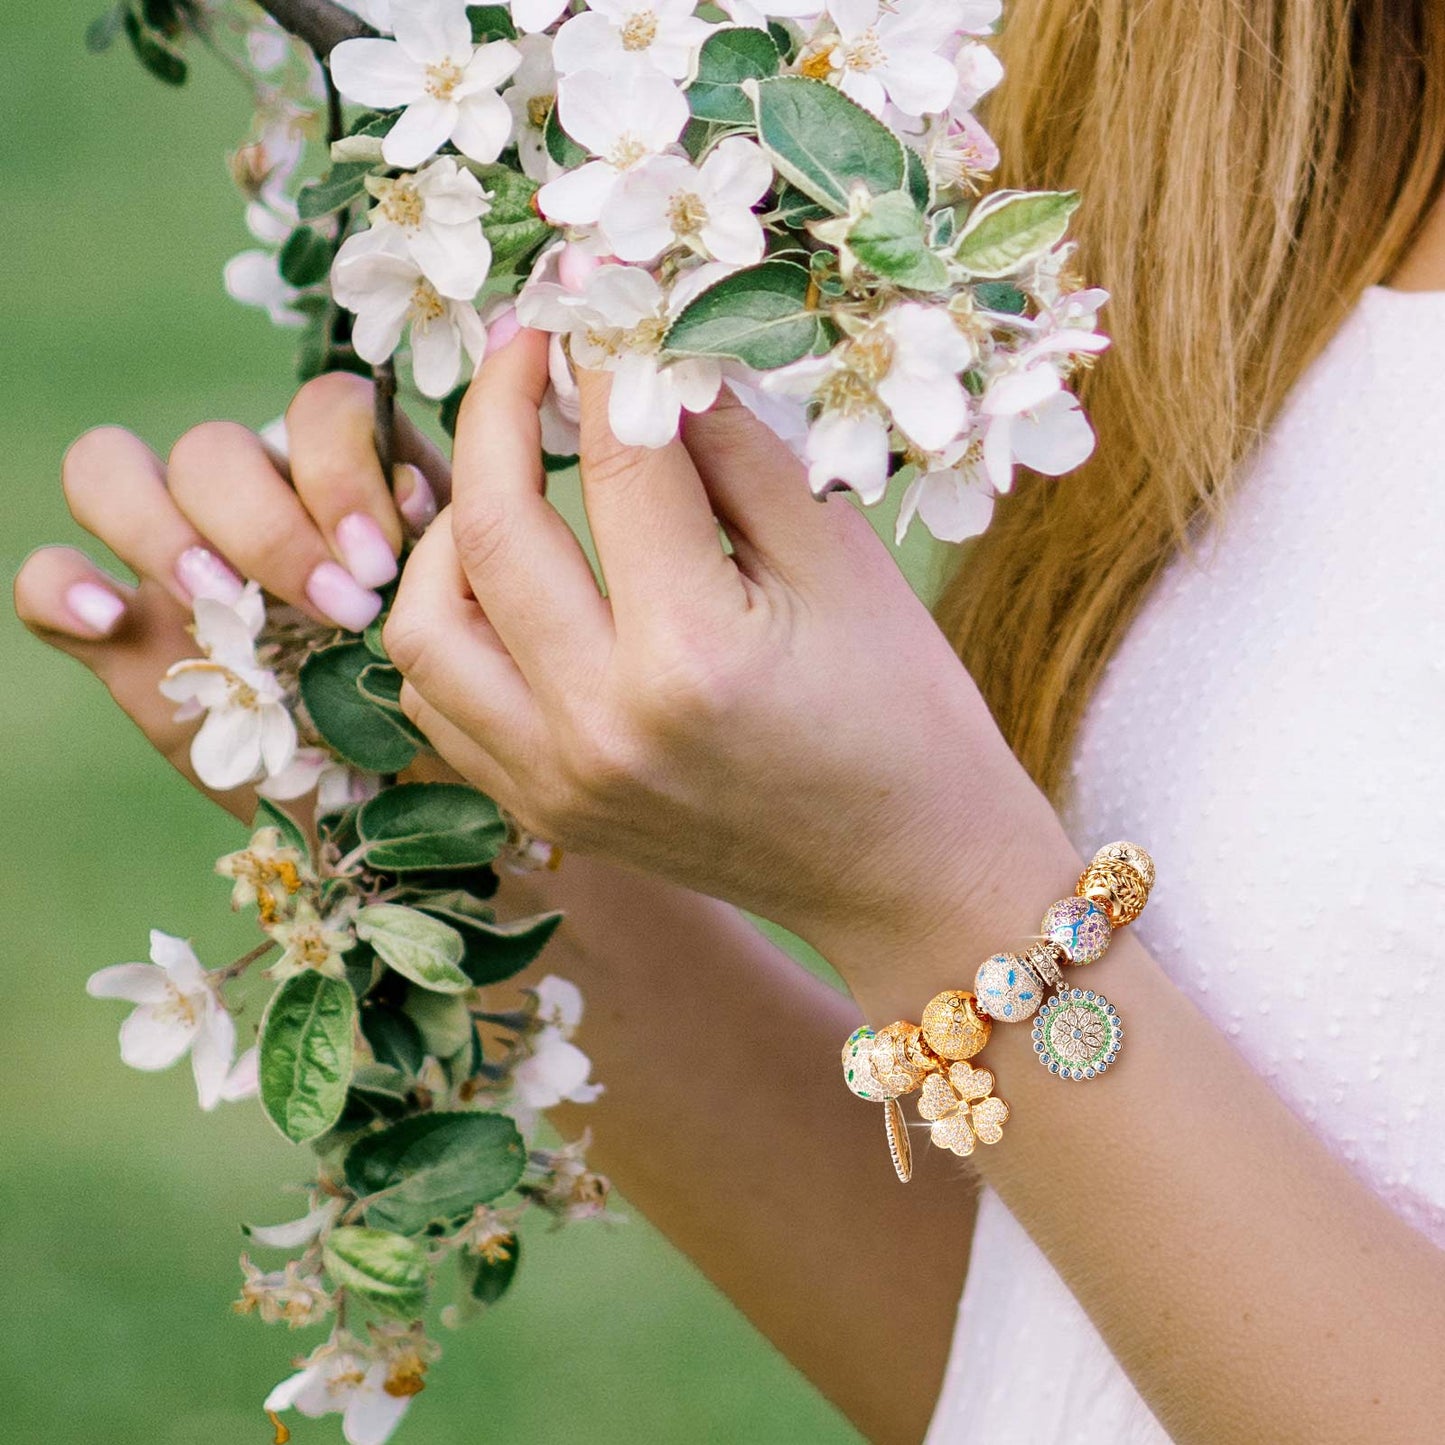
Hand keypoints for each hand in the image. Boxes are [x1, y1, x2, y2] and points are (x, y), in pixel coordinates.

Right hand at [14, 374, 450, 819]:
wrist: (398, 804)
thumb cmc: (436, 709)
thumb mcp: (456, 634)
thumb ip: (440, 558)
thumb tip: (422, 498)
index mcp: (344, 486)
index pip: (322, 410)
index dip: (343, 468)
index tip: (381, 560)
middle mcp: (250, 504)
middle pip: (213, 447)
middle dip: (270, 525)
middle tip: (335, 608)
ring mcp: (171, 563)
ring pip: (110, 469)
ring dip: (164, 530)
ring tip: (223, 604)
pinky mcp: (121, 638)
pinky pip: (45, 575)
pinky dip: (63, 586)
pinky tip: (111, 620)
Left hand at [386, 330, 1074, 973]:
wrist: (903, 871)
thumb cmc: (904, 714)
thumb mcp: (840, 562)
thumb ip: (732, 449)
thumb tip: (646, 348)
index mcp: (692, 657)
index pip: (615, 458)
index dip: (601, 351)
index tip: (593, 284)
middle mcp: (601, 726)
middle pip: (488, 528)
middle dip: (497, 406)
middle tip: (528, 344)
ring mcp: (557, 782)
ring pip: (424, 625)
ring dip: (446, 527)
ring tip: (506, 480)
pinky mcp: (543, 812)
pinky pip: (438, 704)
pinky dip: (449, 623)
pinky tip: (501, 585)